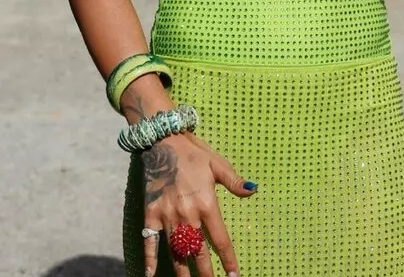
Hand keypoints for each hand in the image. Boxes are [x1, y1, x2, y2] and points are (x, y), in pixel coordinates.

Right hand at [141, 132, 257, 276]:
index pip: (220, 239)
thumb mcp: (217, 164)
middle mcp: (188, 215)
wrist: (163, 141)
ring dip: (183, 272)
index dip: (228, 260)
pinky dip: (149, 259)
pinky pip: (150, 241)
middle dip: (206, 273)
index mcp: (207, 204)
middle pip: (198, 253)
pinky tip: (150, 275)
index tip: (234, 275)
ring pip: (177, 252)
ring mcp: (168, 216)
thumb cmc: (193, 153)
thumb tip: (253, 191)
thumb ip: (234, 181)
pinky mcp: (151, 214)